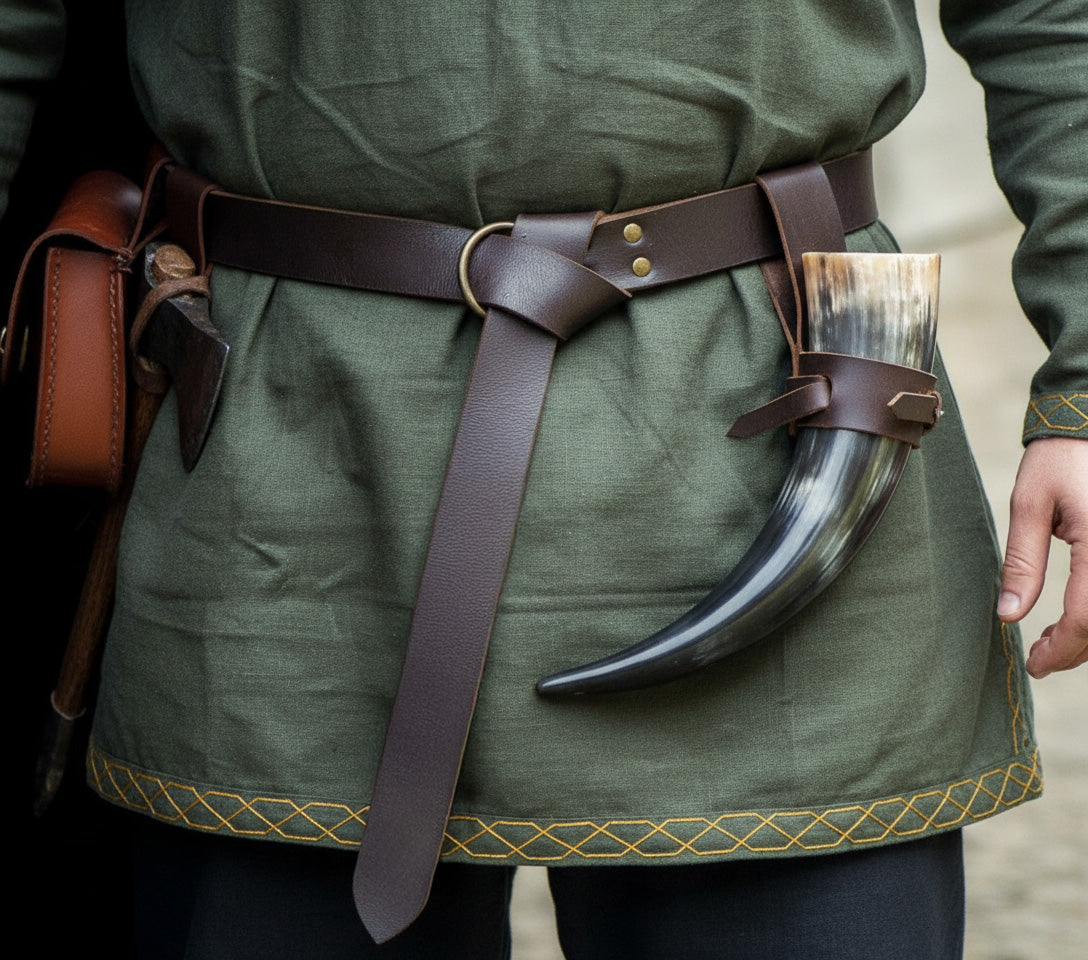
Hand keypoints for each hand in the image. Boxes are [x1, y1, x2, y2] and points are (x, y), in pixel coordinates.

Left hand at [997, 436, 1087, 677]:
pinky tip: (1076, 616)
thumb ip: (1022, 563)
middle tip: (1039, 657)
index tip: (1033, 665)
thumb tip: (1009, 615)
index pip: (1087, 619)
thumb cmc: (1058, 459)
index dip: (1060, 651)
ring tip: (1052, 638)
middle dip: (1076, 649)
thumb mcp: (1029, 506)